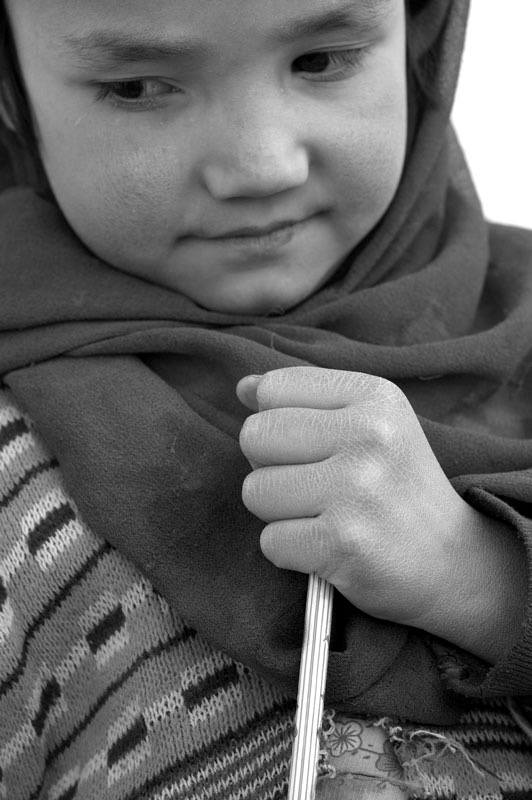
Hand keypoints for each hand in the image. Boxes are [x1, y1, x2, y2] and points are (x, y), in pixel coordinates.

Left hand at [237, 367, 527, 660]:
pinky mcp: (344, 541)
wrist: (454, 562)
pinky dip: (291, 552)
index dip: (279, 423)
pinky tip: (329, 548)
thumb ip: (305, 400)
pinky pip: (270, 540)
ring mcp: (357, 488)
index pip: (275, 388)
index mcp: (374, 395)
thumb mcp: (369, 424)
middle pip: (255, 436)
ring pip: (255, 490)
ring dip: (279, 514)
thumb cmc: (397, 488)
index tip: (315, 447)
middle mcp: (369, 434)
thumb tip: (244, 387)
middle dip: (271, 467)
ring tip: (325, 517)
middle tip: (316, 487)